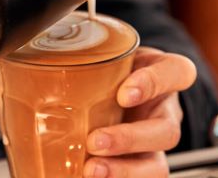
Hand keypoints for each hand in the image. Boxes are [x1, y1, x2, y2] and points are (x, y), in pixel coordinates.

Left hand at [83, 47, 196, 177]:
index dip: (153, 84)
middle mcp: (166, 110)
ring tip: (91, 170)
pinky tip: (87, 175)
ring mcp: (155, 142)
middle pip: (166, 131)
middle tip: (95, 140)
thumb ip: (91, 56)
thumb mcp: (109, 52)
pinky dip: (114, 177)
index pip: (176, 72)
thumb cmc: (114, 65)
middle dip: (129, 140)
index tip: (124, 93)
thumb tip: (41, 61)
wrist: (115, 82)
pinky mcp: (142, 163)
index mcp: (166, 73)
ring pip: (157, 165)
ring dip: (123, 171)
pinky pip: (139, 177)